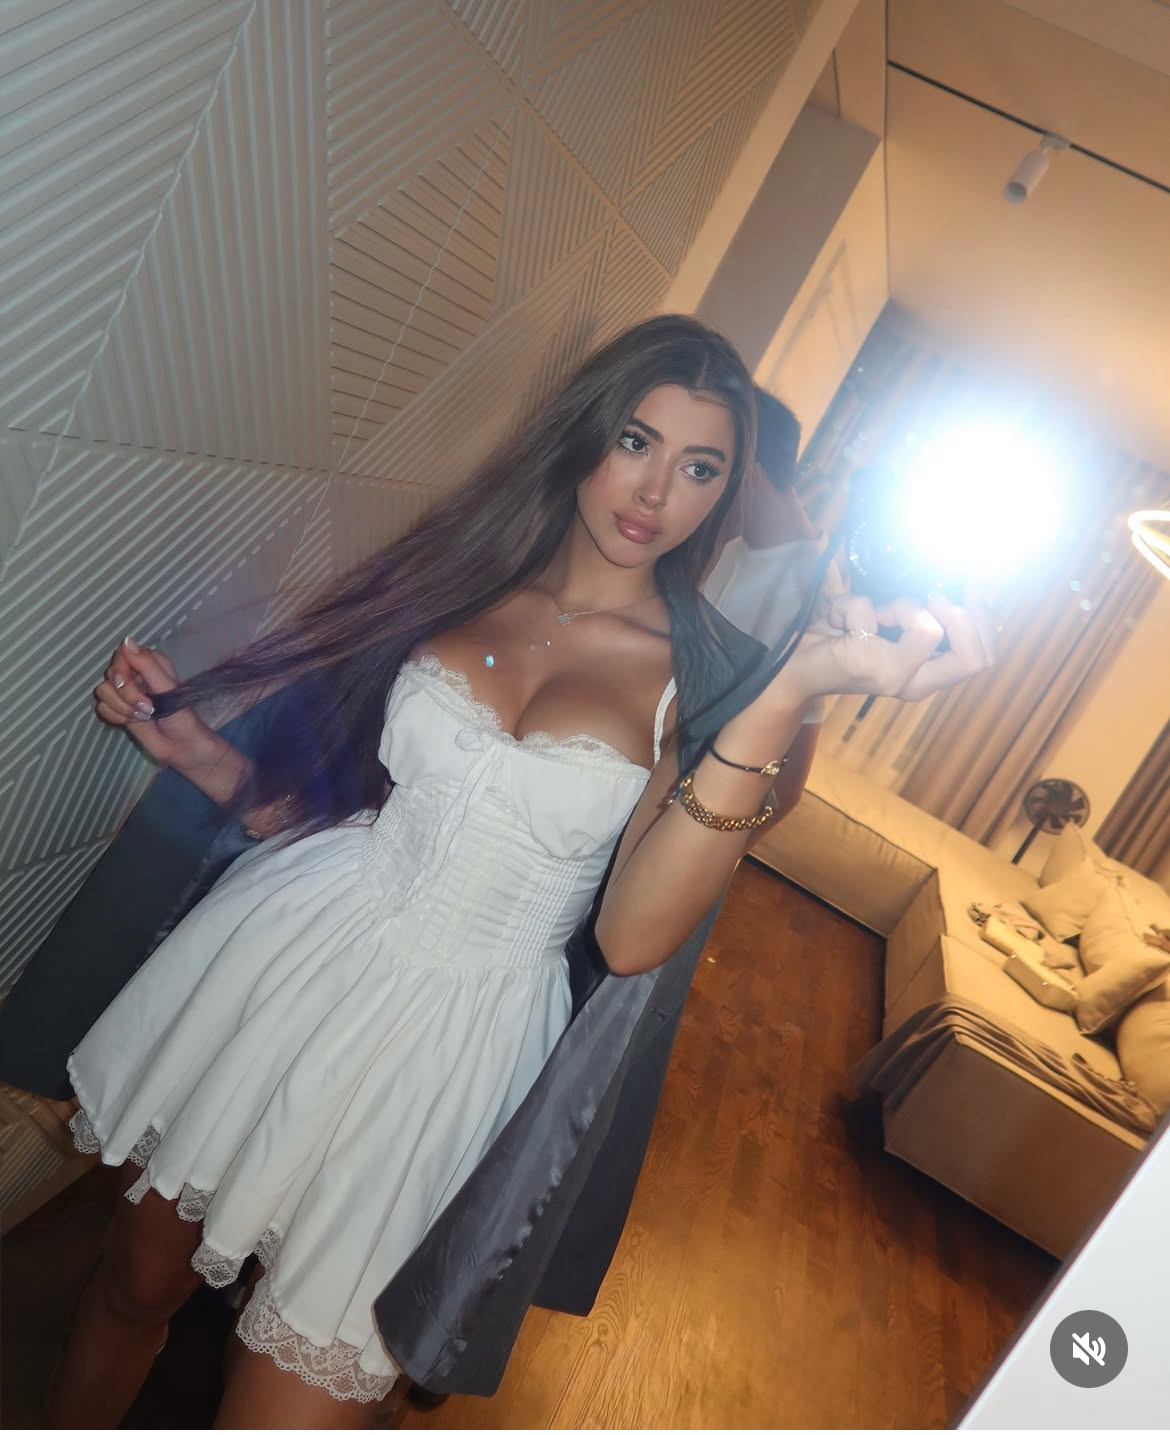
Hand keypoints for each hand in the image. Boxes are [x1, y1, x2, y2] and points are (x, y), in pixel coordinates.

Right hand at [93, 637, 209, 768]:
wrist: (181, 746)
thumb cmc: (181, 716)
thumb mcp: (167, 688)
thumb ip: (147, 665)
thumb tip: (126, 641)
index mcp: (150, 662)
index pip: (121, 654)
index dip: (121, 670)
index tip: (129, 684)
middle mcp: (136, 674)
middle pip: (110, 674)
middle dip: (125, 695)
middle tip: (147, 708)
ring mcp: (126, 692)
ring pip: (103, 691)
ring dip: (122, 708)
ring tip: (143, 716)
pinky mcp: (118, 708)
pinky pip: (102, 708)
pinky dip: (117, 717)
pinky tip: (133, 722)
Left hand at [770, 591, 994, 707]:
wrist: (792, 669)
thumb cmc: (844, 640)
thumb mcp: (891, 624)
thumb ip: (923, 610)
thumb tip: (962, 569)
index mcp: (927, 675)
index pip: (983, 659)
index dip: (985, 617)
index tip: (971, 583)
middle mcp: (915, 683)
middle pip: (975, 658)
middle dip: (964, 614)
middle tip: (932, 594)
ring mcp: (890, 675)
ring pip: (931, 629)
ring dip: (902, 604)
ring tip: (876, 611)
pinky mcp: (863, 660)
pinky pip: (870, 610)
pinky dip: (850, 603)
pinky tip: (838, 618)